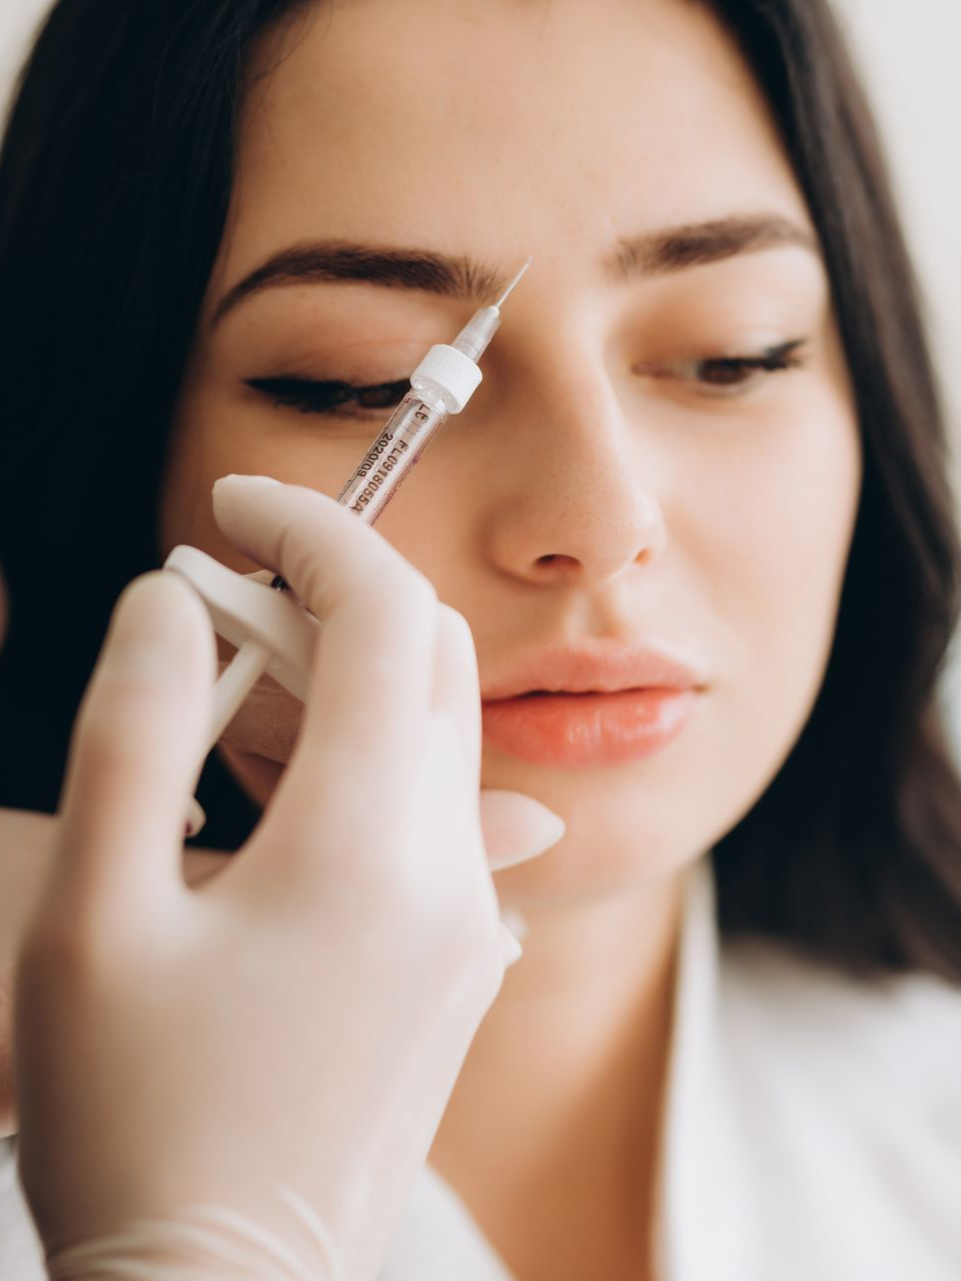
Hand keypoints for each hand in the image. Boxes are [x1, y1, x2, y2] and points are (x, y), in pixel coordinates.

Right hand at [13, 476, 564, 1280]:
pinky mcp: (462, 957)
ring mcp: (471, 917)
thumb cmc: (139, 1121)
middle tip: (219, 605)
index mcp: (366, 843)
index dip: (312, 527)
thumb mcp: (96, 915)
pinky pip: (438, 807)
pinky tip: (281, 790)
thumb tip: (173, 603)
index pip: (381, 611)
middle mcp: (451, 868)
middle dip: (330, 593)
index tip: (236, 502)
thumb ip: (137, 729)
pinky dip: (370, 752)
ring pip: (436, 728)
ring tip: (231, 704)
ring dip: (346, 676)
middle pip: (426, 654)